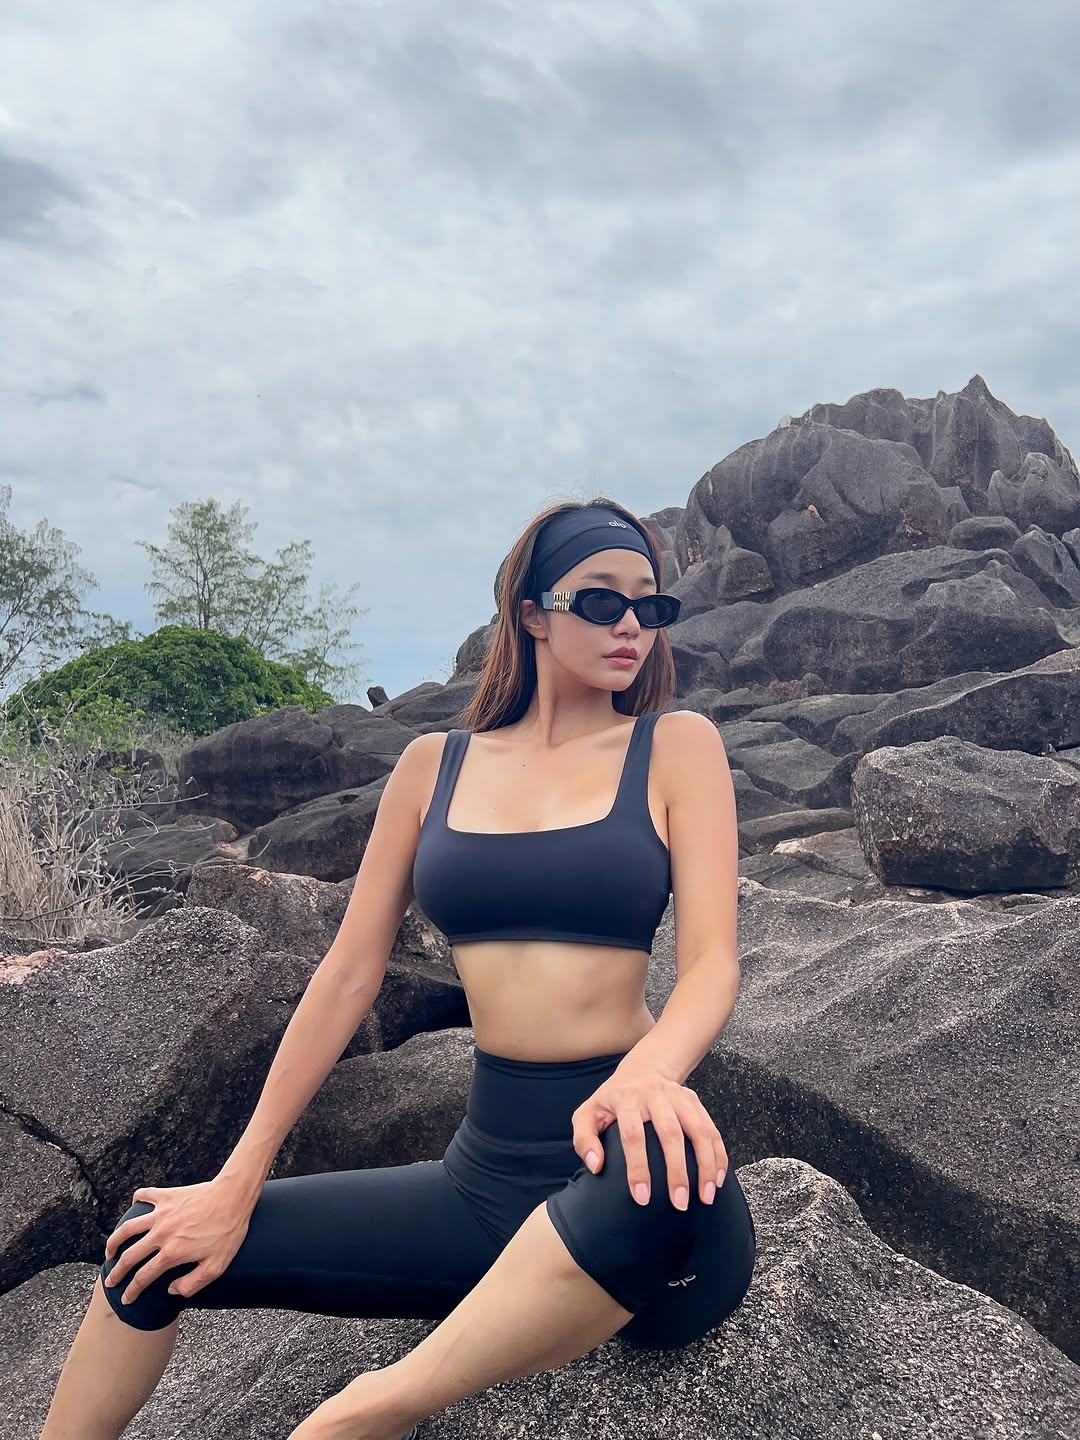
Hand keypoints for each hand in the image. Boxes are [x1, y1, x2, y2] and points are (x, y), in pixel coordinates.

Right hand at [102, 1176, 253, 1305]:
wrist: (234, 1196)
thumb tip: (171, 1289)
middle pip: (129, 1256)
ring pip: (128, 1228)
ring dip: (115, 1240)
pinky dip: (137, 1199)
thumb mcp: (216, 1266)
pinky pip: (145, 1195)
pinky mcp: (168, 1196)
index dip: (132, 1291)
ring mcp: (162, 1214)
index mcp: (172, 1253)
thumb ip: (192, 1283)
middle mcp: (161, 1234)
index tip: (126, 1298)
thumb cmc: (228, 1231)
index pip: (143, 1277)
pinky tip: (135, 1204)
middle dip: (116, 1271)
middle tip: (110, 1280)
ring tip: (110, 1250)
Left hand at [571, 1062, 727, 1209]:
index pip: (633, 1135)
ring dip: (705, 1164)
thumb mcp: (588, 1113)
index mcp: (626, 1098)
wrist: (642, 1070)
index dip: (638, 1168)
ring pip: (697, 1130)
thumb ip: (584, 1139)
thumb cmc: (612, 1100)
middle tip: (680, 1203)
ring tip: (706, 1195)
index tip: (642, 1198)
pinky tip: (718, 1178)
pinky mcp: (694, 1100)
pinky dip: (718, 1154)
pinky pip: (711, 1128)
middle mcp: (655, 1094)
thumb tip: (596, 1166)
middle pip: (670, 1133)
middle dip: (677, 1171)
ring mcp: (678, 1095)